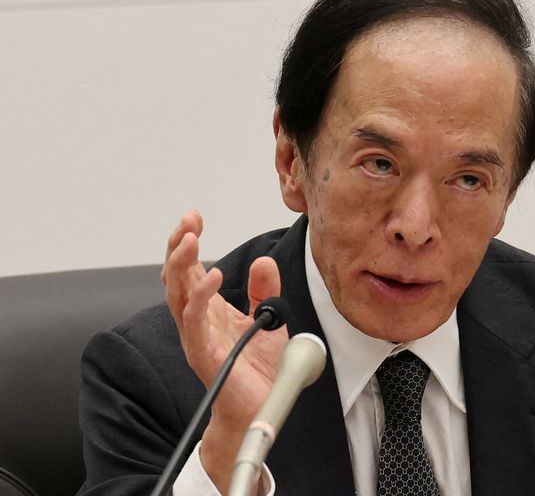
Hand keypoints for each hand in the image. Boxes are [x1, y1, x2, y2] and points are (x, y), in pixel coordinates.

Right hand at [163, 210, 286, 492]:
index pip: (189, 268)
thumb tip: (263, 261)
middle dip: (179, 245)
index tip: (194, 215)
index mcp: (208, 308)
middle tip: (189, 221)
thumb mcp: (269, 320)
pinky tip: (210, 277)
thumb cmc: (257, 368)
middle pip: (177, 276)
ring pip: (178, 295)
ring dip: (182, 266)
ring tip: (191, 239)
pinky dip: (200, 298)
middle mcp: (197, 319)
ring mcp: (197, 337)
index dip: (187, 241)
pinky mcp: (204, 355)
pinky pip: (196, 323)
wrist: (261, 407)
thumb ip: (264, 291)